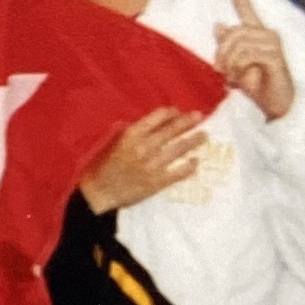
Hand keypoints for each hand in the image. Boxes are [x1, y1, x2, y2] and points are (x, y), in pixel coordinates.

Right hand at [81, 105, 208, 211]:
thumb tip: (153, 123)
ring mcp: (152, 165)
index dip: (170, 113)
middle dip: (187, 122)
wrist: (100, 192)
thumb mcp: (115, 142)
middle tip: (199, 117)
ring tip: (204, 136)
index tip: (178, 112)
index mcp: (131, 135)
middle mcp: (144, 147)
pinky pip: (179, 172)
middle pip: (171, 130)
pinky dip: (189, 166)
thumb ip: (133, 132)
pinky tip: (195, 162)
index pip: (157, 117)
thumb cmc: (104, 166)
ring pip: (179, 149)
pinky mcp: (157, 182)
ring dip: (194, 140)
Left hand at [212, 0, 294, 119]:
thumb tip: (218, 25)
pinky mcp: (275, 56)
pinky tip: (239, 80)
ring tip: (231, 78)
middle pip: (233, 32)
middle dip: (221, 53)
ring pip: (238, 44)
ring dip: (229, 64)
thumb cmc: (257, 85)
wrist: (276, 106)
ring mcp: (273, 43)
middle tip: (220, 71)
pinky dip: (238, 69)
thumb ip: (228, 46)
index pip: (245, 6)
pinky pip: (248, 55)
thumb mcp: (236, 65)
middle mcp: (267, 33)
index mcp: (256, 33)